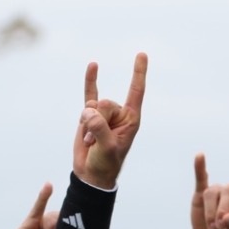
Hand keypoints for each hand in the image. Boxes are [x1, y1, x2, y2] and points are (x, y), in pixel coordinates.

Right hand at [75, 54, 147, 188]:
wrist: (90, 174)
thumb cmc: (105, 164)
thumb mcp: (106, 148)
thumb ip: (99, 128)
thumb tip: (88, 111)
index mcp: (131, 119)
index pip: (136, 91)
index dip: (138, 73)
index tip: (142, 54)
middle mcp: (119, 114)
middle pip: (104, 103)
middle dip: (96, 121)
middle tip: (96, 141)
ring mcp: (104, 113)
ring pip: (91, 104)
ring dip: (86, 124)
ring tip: (90, 141)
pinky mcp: (89, 115)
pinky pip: (89, 93)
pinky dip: (90, 80)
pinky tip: (93, 65)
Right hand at [190, 151, 228, 228]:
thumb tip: (226, 217)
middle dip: (222, 210)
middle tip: (220, 227)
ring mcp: (218, 191)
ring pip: (211, 194)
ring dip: (210, 213)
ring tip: (213, 228)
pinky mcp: (201, 194)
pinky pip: (200, 178)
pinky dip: (199, 168)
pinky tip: (199, 156)